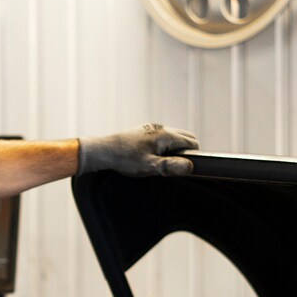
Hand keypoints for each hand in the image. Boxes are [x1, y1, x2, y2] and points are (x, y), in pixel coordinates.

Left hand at [77, 124, 198, 176]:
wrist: (103, 151)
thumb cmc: (125, 158)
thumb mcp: (149, 166)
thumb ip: (170, 166)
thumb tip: (189, 166)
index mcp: (165, 135)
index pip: (192, 142)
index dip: (194, 156)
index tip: (187, 168)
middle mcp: (160, 128)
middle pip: (185, 137)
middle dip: (186, 152)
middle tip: (176, 167)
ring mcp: (152, 128)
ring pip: (173, 137)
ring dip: (175, 149)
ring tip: (164, 163)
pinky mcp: (144, 132)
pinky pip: (162, 137)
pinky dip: (164, 146)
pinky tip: (153, 156)